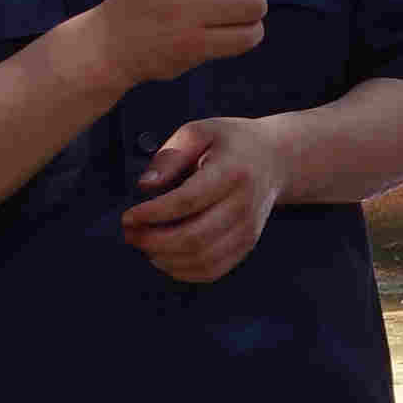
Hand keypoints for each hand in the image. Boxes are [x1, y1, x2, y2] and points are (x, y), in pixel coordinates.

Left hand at [122, 117, 292, 286]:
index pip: (188, 201)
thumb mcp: (199, 132)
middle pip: (194, 237)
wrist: (274, 159)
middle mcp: (243, 205)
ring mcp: (248, 230)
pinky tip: (165, 256)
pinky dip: (182, 271)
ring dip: (165, 258)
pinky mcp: (246, 245)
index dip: (153, 214)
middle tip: (131, 233)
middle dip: (153, 241)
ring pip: (201, 260)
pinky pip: (212, 270)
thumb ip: (170, 157)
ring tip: (145, 244)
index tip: (129, 216)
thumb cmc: (232, 143)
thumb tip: (145, 186)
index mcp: (232, 172)